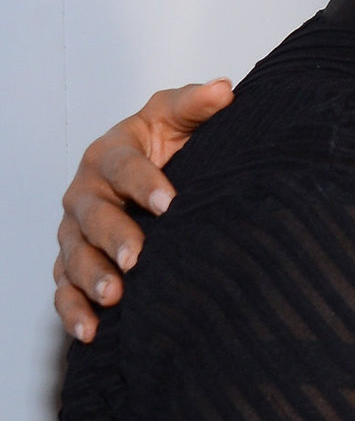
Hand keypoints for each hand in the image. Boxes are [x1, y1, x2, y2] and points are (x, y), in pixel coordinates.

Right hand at [54, 80, 232, 341]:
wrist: (157, 171)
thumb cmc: (167, 142)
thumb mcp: (181, 117)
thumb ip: (197, 104)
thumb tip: (222, 89)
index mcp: (109, 154)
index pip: (122, 167)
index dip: (144, 183)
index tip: (169, 203)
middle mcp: (86, 193)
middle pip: (93, 216)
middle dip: (113, 238)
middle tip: (136, 258)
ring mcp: (76, 231)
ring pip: (75, 256)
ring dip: (92, 278)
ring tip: (115, 296)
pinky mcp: (75, 263)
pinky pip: (65, 290)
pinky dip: (74, 311)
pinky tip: (91, 331)